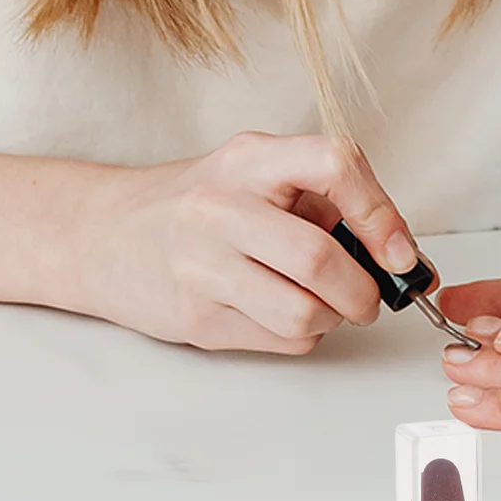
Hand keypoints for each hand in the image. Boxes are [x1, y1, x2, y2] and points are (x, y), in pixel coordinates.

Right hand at [77, 131, 421, 353]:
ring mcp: (202, 267)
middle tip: (370, 295)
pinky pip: (282, 341)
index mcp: (250, 160)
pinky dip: (302, 334)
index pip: (335, 164)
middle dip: (365, 289)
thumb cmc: (195, 204)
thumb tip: (399, 251)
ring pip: (305, 313)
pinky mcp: (196, 319)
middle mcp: (220, 208)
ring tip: (324, 304)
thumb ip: (322, 198)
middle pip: (320, 258)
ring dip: (334, 317)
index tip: (399, 251)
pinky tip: (281, 312)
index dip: (381, 213)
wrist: (101, 235)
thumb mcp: (256, 173)